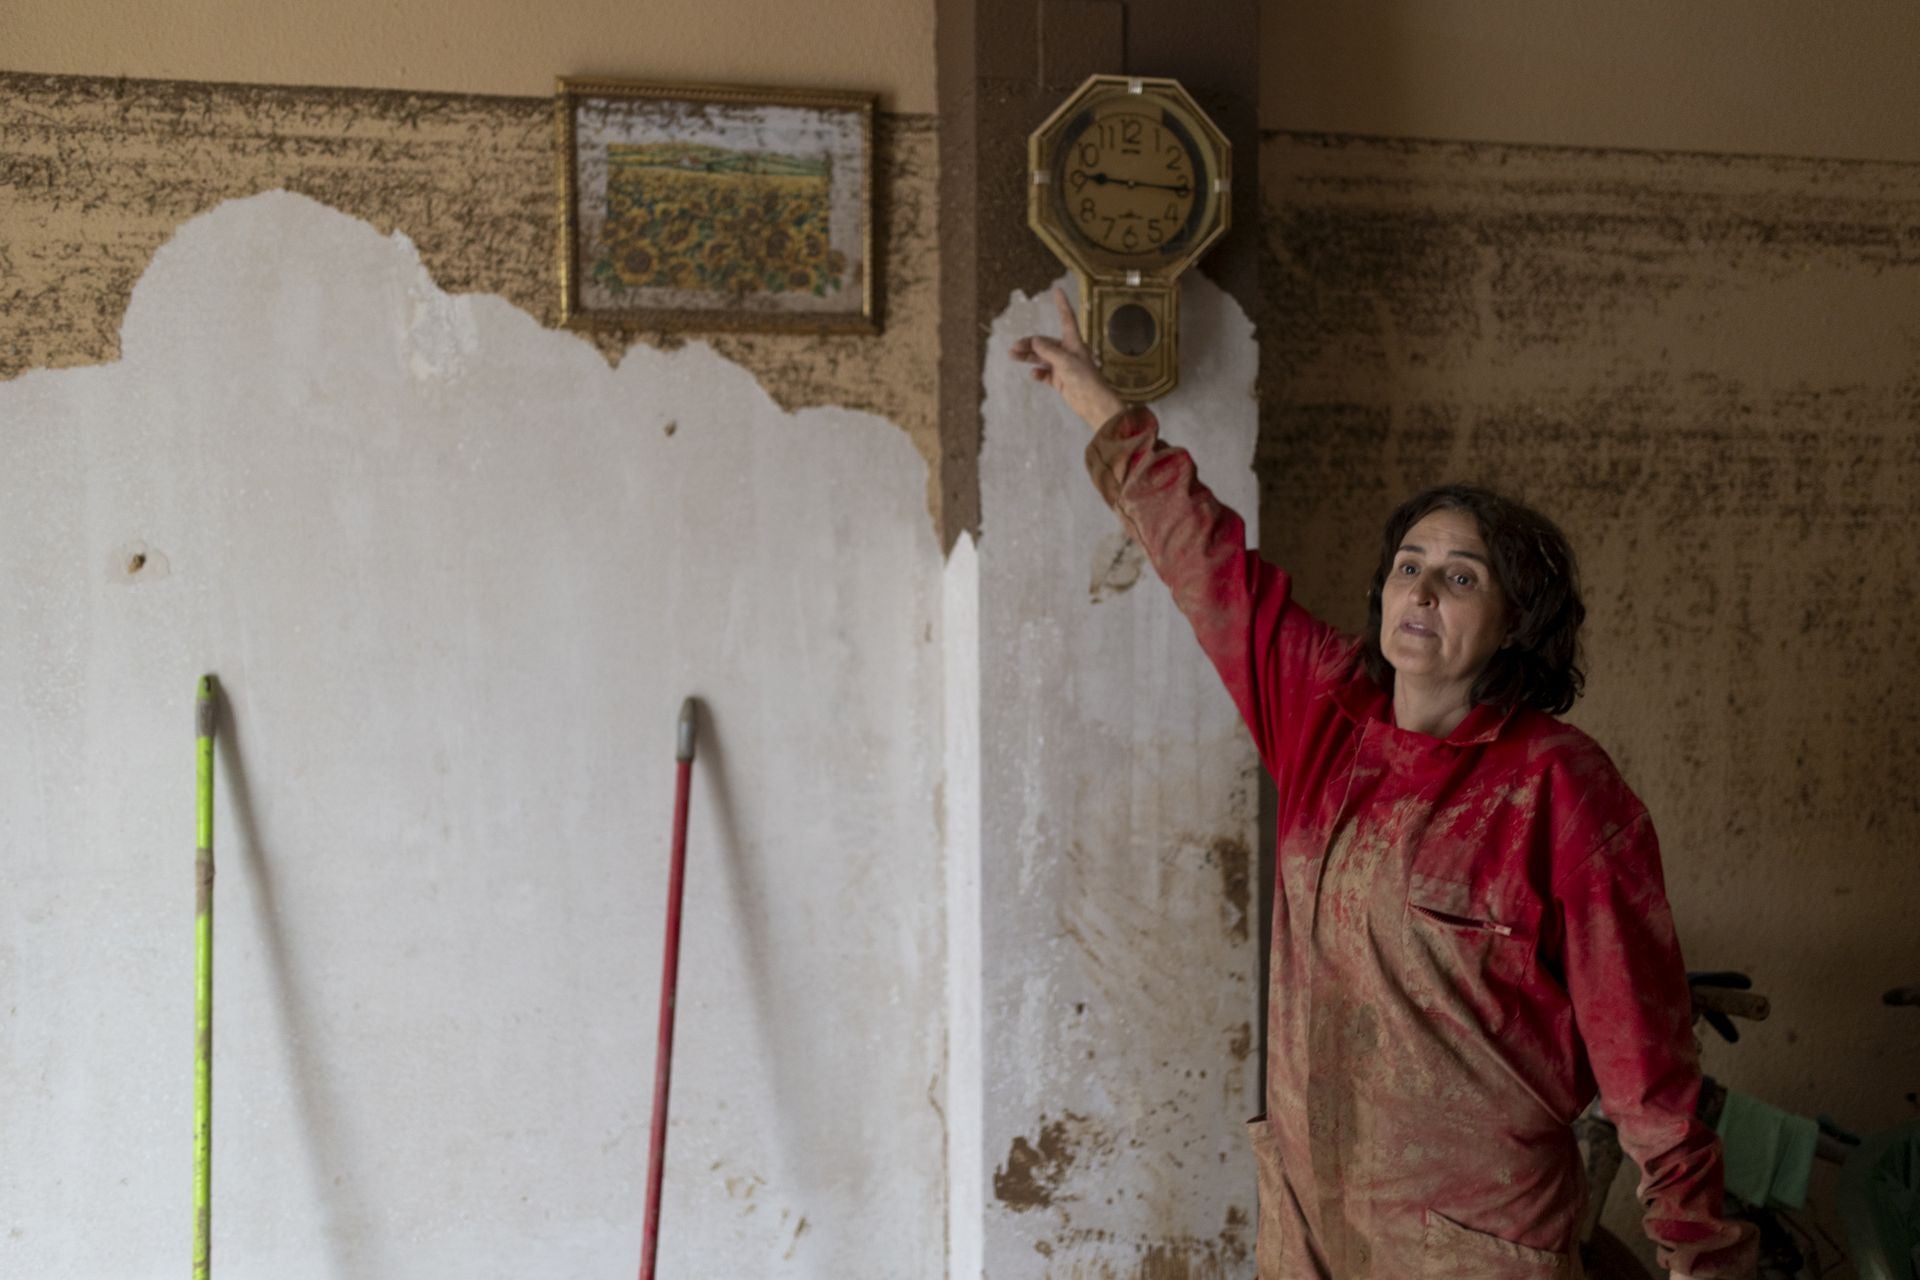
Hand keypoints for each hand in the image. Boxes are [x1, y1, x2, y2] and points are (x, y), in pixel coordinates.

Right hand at [1008, 286, 1126, 431]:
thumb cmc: (1085, 380)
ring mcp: (1063, 366)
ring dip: (1028, 356)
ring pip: (1041, 357)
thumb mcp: (1065, 362)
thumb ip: (1049, 350)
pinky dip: (1038, 373)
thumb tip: (1035, 341)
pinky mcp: (1060, 380)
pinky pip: (1045, 373)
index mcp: (1074, 342)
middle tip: (1014, 349)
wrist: (1093, 403)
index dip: (1062, 304)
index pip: (1066, 318)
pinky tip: (1033, 374)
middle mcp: (1068, 352)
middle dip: (1029, 343)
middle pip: (1045, 342)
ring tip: (1013, 356)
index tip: (1056, 289)